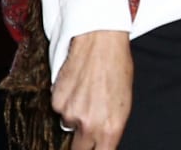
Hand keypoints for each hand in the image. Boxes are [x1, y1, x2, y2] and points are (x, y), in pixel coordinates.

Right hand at [52, 29, 132, 149]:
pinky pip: (59, 109)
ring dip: (75, 114)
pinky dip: (66, 100)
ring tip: (87, 91)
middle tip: (88, 125)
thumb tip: (102, 142)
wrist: (100, 40)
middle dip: (82, 143)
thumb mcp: (124, 102)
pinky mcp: (55, 101)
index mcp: (110, 127)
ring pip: (68, 124)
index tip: (97, 147)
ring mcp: (69, 113)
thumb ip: (111, 127)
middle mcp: (88, 124)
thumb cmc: (118, 66)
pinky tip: (77, 84)